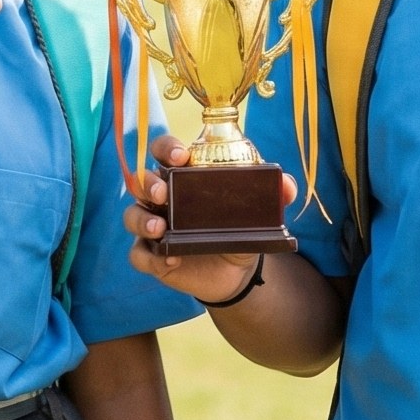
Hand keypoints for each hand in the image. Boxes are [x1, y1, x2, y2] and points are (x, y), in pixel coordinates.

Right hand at [123, 134, 294, 303]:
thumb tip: (287, 185)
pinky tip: (169, 260)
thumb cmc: (237, 227)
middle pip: (141, 181)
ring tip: (160, 229)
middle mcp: (162, 198)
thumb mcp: (257, 212)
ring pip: (132, 216)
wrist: (236, 270)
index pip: (163, 152)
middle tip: (163, 194)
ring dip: (141, 220)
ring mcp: (154, 227)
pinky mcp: (153, 256)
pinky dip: (149, 256)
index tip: (180, 156)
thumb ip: (272, 196)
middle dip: (148, 184)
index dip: (166, 148)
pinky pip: (139, 254)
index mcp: (182, 177)